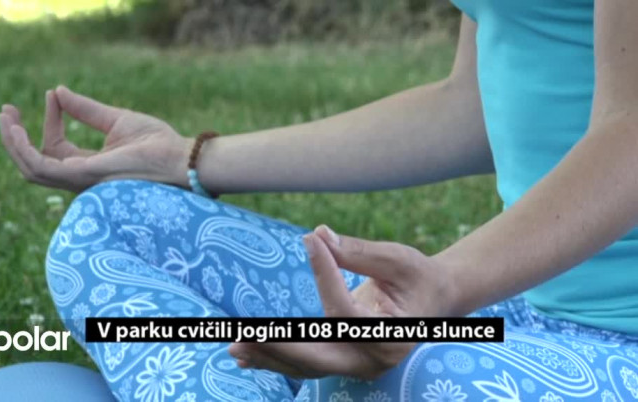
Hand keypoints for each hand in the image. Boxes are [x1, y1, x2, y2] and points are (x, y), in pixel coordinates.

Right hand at [0, 86, 192, 191]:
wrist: (178, 158)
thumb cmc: (157, 144)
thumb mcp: (116, 119)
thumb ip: (86, 109)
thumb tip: (59, 91)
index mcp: (89, 165)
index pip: (55, 147)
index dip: (49, 120)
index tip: (52, 95)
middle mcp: (81, 177)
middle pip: (36, 163)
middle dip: (16, 138)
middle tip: (5, 111)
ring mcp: (80, 179)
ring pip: (32, 168)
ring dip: (13, 143)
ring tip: (5, 117)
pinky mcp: (83, 175)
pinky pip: (42, 167)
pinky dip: (24, 149)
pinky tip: (17, 130)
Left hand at [228, 225, 454, 379]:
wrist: (435, 300)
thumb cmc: (418, 276)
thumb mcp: (397, 259)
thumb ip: (358, 252)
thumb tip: (318, 236)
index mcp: (391, 335)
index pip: (344, 310)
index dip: (326, 274)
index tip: (311, 240)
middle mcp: (373, 359)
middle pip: (318, 357)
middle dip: (278, 345)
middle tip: (242, 333)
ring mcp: (358, 366)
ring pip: (307, 366)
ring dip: (270, 356)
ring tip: (235, 345)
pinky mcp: (345, 361)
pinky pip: (307, 365)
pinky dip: (277, 360)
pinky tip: (247, 357)